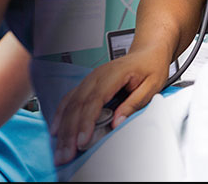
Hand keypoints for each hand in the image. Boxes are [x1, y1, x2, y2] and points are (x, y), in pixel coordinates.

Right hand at [52, 49, 167, 163]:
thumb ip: (134, 103)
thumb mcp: (152, 85)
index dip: (86, 122)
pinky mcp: (86, 85)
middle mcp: (96, 77)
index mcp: (112, 75)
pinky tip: (56, 130)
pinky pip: (68, 101)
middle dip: (69, 133)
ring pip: (69, 105)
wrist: (146, 53)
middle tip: (65, 154)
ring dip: (62, 129)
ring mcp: (88, 80)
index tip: (82, 141)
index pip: (94, 101)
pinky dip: (61, 116)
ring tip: (59, 150)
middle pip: (76, 106)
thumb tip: (118, 122)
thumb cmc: (150, 67)